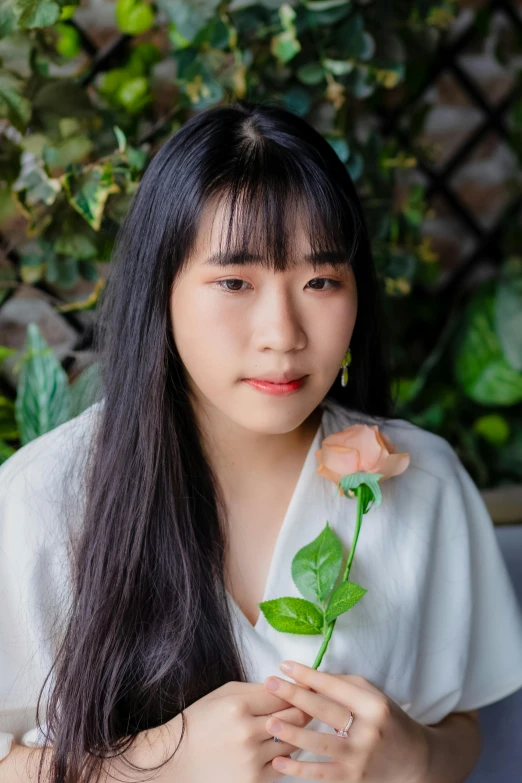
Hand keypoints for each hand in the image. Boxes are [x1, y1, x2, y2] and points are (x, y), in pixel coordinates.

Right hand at [127, 679, 315, 782]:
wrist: (178, 759)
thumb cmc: (200, 721)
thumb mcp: (224, 694)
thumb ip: (256, 690)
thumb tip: (286, 687)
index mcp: (239, 705)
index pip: (283, 694)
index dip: (298, 689)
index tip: (309, 687)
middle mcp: (248, 731)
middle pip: (293, 716)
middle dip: (305, 708)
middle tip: (313, 704)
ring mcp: (252, 758)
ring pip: (292, 741)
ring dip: (297, 733)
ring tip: (300, 726)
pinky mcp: (253, 780)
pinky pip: (283, 765)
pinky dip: (286, 755)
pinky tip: (282, 746)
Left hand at [263, 660, 429, 781]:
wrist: (413, 759)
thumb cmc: (387, 719)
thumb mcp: (372, 696)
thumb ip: (342, 686)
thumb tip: (307, 677)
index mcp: (374, 705)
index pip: (335, 687)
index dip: (308, 675)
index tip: (285, 666)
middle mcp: (369, 731)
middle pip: (326, 711)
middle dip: (295, 696)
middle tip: (270, 683)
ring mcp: (360, 757)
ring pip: (320, 744)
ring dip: (292, 733)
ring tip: (270, 721)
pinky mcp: (352, 779)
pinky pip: (321, 773)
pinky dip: (298, 769)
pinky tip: (279, 761)